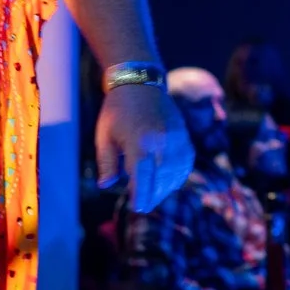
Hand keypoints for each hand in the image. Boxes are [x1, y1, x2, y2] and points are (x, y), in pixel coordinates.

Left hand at [96, 83, 193, 212]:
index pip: (143, 176)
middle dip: (153, 195)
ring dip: (166, 187)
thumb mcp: (104, 136)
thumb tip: (106, 185)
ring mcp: (176, 138)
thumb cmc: (117, 110)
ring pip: (176, 173)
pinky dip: (178, 175)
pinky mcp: (184, 135)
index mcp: (140, 141)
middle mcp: (162, 141)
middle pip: (161, 178)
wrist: (140, 81)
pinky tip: (169, 181)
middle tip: (144, 206)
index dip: (142, 195)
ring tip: (155, 195)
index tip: (138, 208)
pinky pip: (185, 162)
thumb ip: (106, 162)